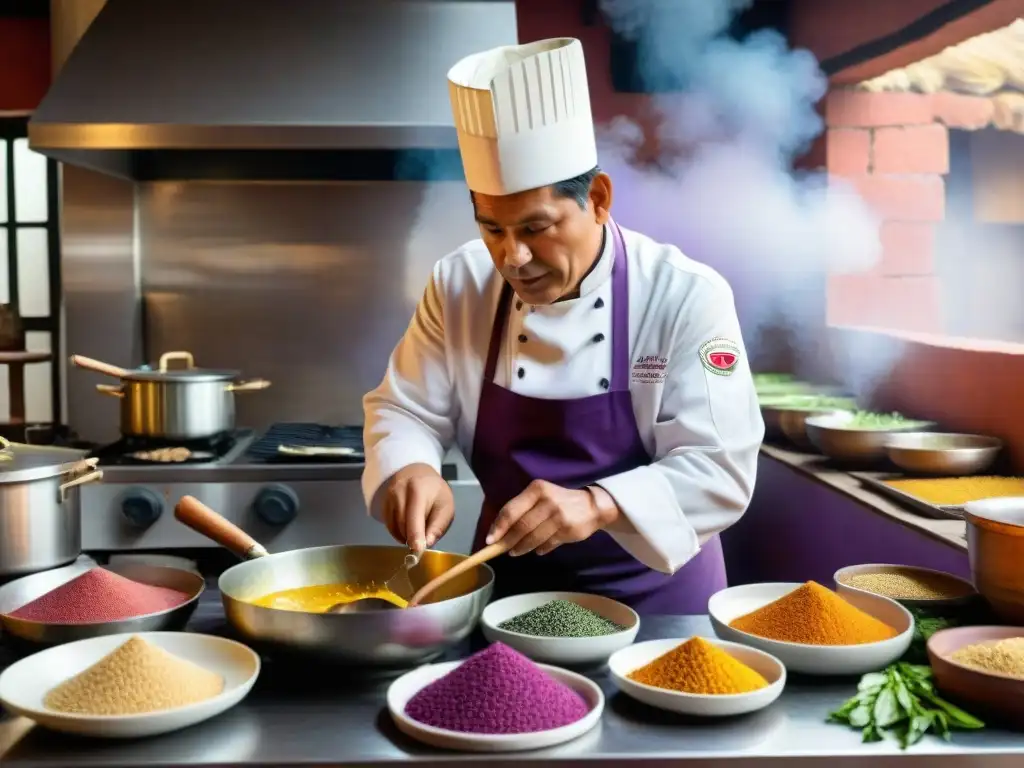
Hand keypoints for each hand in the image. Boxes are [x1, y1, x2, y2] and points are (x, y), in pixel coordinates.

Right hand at [381, 463, 453, 553]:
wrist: (416, 474)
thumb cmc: (435, 492)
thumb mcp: (446, 506)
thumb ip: (438, 525)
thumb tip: (427, 543)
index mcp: (418, 490)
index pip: (414, 516)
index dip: (415, 535)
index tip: (417, 550)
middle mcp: (399, 492)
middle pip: (402, 524)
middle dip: (412, 538)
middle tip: (422, 544)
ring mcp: (388, 497)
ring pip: (394, 527)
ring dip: (405, 536)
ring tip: (417, 531)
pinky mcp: (383, 504)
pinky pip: (389, 525)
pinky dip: (398, 532)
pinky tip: (407, 528)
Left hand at [486, 481, 619, 556]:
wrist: (593, 505)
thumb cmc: (560, 500)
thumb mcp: (541, 496)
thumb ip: (522, 510)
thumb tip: (499, 531)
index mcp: (537, 490)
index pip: (511, 510)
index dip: (498, 527)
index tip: (489, 540)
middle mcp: (547, 501)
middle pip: (521, 527)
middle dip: (508, 541)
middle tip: (502, 549)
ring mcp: (559, 517)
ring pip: (533, 538)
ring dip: (522, 548)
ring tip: (516, 551)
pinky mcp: (567, 531)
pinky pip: (547, 544)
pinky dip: (539, 549)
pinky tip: (537, 550)